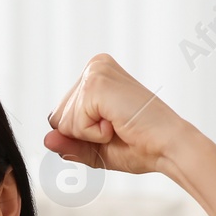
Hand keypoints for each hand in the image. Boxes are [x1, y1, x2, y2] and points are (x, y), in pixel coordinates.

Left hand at [45, 54, 192, 175]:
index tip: (114, 127)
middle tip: (118, 127)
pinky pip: (75, 124)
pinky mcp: (96, 83)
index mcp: (95, 75)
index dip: (82, 135)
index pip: (60, 117)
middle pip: (58, 118)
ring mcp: (95, 72)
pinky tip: (118, 124)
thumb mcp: (95, 149)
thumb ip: (69, 144)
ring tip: (120, 124)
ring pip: (63, 122)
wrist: (169, 147)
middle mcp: (94, 66)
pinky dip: (95, 134)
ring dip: (91, 135)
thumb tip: (46, 140)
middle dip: (83, 135)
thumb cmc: (141, 146)